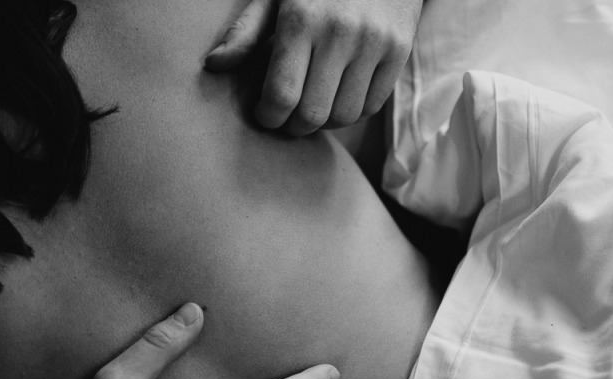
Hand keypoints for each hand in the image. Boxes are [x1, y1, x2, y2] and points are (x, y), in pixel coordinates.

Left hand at [204, 0, 422, 135]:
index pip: (281, 95)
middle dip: (293, 126)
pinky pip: (371, 106)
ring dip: (323, 122)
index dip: (268, 116)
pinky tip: (338, 95)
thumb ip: (245, 32)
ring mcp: (374, 42)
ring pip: (343, 116)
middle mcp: (340, 31)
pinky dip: (352, 111)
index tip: (265, 114)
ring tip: (312, 106)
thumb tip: (214, 66)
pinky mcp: (399, 50)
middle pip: (312, 114)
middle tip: (287, 118)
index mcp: (302, 18)